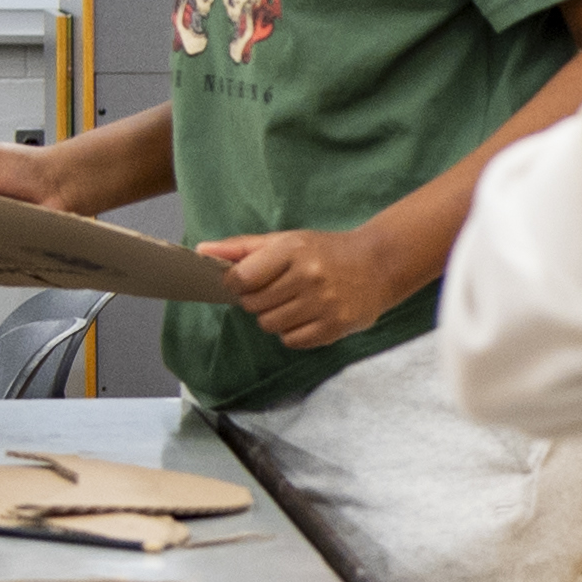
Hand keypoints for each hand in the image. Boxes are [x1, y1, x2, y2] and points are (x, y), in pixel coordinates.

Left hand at [197, 215, 417, 349]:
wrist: (378, 264)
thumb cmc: (325, 251)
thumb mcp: (286, 240)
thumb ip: (242, 247)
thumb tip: (202, 250)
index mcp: (293, 250)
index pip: (242, 278)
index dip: (236, 284)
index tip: (244, 282)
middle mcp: (308, 277)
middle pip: (254, 305)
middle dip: (257, 301)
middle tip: (275, 291)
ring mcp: (323, 304)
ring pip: (270, 325)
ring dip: (274, 317)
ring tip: (292, 302)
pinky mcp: (335, 327)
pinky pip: (292, 341)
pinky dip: (292, 332)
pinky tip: (306, 316)